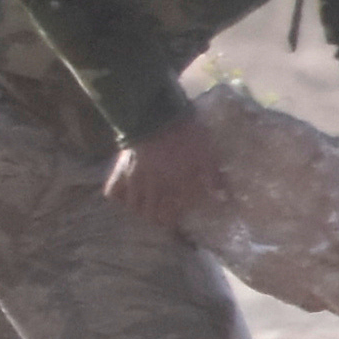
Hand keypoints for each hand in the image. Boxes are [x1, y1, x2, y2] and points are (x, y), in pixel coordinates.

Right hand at [106, 113, 222, 231]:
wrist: (157, 116)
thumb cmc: (185, 136)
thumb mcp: (207, 155)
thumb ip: (215, 178)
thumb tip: (226, 198)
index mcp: (175, 188)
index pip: (172, 216)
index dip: (174, 222)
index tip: (178, 222)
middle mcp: (153, 189)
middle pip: (149, 215)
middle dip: (156, 219)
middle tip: (162, 217)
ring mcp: (134, 180)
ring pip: (132, 206)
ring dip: (139, 210)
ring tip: (145, 207)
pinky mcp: (120, 170)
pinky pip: (112, 191)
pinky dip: (118, 196)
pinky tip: (125, 193)